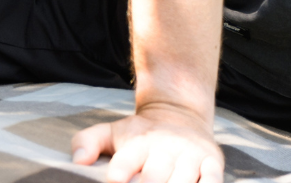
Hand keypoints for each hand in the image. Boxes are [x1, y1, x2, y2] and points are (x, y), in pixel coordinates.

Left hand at [72, 103, 223, 182]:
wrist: (179, 115)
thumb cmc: (138, 134)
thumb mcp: (110, 132)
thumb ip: (87, 142)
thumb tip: (77, 161)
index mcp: (137, 142)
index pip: (125, 164)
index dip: (119, 175)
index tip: (114, 181)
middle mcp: (164, 148)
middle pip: (154, 179)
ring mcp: (190, 156)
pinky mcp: (213, 163)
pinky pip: (213, 182)